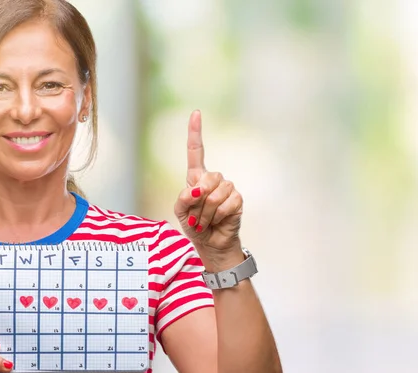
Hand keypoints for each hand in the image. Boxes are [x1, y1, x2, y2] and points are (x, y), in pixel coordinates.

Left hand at [174, 110, 244, 268]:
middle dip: (199, 201)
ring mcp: (227, 188)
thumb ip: (183, 198)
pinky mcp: (237, 199)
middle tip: (196, 217)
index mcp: (196, 177)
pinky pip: (228, 203)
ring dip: (207, 213)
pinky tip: (218, 221)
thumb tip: (197, 188)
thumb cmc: (194, 225)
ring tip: (206, 221)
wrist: (210, 243)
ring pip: (216, 193)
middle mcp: (213, 179)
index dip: (195, 132)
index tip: (196, 113)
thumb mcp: (180, 212)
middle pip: (207, 178)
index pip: (196, 151)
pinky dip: (218, 216)